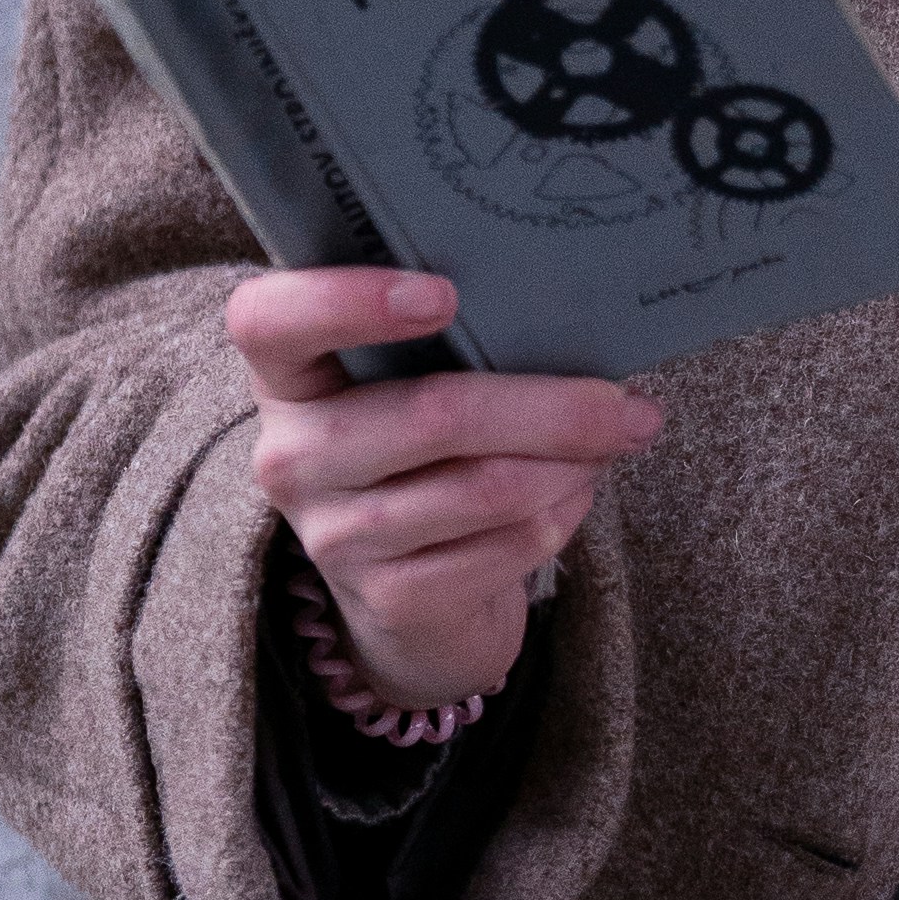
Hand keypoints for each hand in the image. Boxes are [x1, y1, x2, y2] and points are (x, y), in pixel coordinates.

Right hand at [225, 268, 660, 713]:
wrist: (415, 605)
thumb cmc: (427, 459)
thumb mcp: (410, 390)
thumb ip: (455, 344)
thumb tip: (574, 307)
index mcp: (289, 379)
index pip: (268, 320)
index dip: (345, 300)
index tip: (443, 293)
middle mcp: (294, 456)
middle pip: (434, 414)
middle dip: (554, 407)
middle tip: (630, 404)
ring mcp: (336, 536)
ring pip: (487, 485)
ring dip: (572, 462)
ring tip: (613, 441)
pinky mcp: (391, 598)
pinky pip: (507, 544)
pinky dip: (564, 512)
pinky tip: (576, 492)